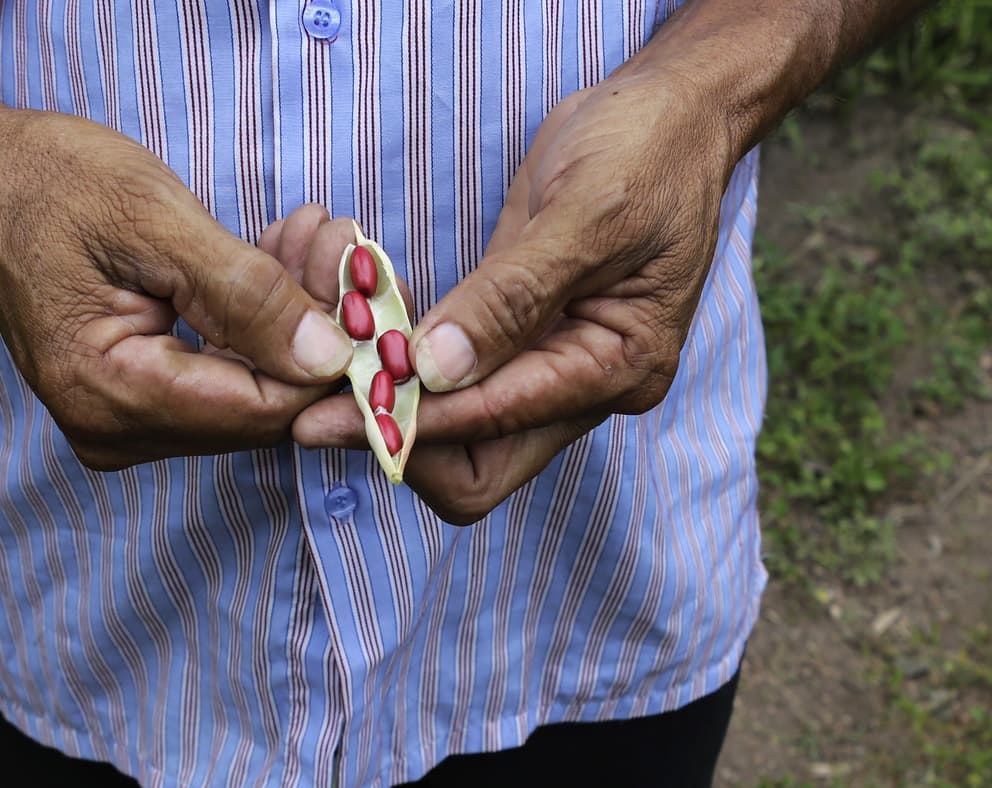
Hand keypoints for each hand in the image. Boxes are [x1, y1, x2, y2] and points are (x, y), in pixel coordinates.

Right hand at [0, 110, 354, 469]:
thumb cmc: (53, 182)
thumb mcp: (154, 219)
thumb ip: (245, 295)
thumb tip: (331, 358)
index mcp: (106, 392)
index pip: (260, 408)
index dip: (329, 354)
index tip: (364, 276)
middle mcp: (111, 429)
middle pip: (260, 406)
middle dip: (315, 327)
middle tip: (339, 239)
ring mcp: (119, 423)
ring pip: (250, 392)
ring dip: (292, 317)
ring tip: (310, 235)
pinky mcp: (132, 403)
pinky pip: (224, 379)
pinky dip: (259, 324)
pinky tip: (276, 258)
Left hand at [294, 69, 735, 523]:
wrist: (672, 114)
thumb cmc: (644, 151)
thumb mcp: (583, 213)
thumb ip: (511, 296)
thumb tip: (435, 369)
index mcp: (617, 366)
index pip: (495, 423)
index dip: (411, 420)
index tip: (329, 415)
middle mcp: (586, 387)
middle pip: (477, 467)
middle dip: (400, 440)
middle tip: (320, 404)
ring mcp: (554, 370)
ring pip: (460, 437)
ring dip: (396, 414)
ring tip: (329, 375)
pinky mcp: (525, 343)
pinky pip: (458, 388)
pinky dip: (407, 379)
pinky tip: (361, 349)